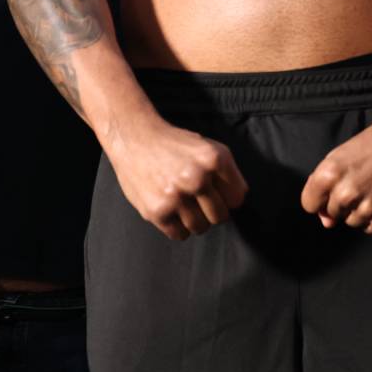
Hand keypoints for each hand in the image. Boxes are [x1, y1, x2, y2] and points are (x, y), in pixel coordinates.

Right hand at [101, 112, 247, 241]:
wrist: (132, 137)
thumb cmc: (172, 144)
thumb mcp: (206, 146)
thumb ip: (226, 172)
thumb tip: (238, 200)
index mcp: (214, 159)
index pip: (237, 199)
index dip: (226, 198)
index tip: (215, 194)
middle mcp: (197, 177)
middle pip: (220, 216)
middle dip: (211, 210)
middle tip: (197, 200)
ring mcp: (176, 195)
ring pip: (201, 228)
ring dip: (194, 221)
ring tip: (183, 205)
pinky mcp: (157, 210)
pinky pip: (179, 234)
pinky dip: (177, 227)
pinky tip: (170, 210)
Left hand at [300, 101, 371, 231]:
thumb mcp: (340, 156)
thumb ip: (326, 188)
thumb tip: (326, 222)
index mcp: (329, 175)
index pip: (309, 204)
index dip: (320, 198)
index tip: (332, 190)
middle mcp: (345, 194)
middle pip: (333, 213)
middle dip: (342, 202)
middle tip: (361, 182)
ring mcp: (368, 208)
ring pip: (352, 222)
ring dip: (360, 210)